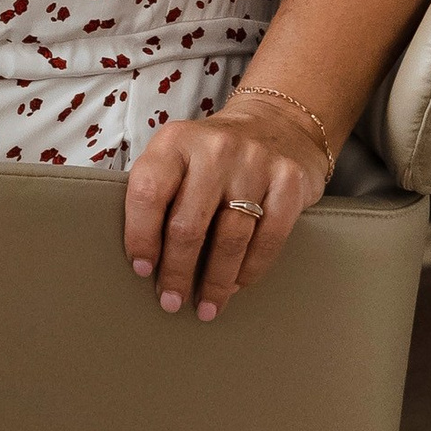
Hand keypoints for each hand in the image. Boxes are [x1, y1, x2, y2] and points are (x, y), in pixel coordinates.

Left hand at [123, 93, 330, 320]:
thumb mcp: (178, 154)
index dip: (141, 235)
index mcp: (176, 141)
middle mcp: (215, 150)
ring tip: (206, 306)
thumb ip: (160, 189)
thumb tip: (142, 254)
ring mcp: (255, 166)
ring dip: (215, 281)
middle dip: (177, 271)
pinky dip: (250, 270)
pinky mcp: (290, 183)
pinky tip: (237, 286)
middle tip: (171, 300)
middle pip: (189, 224)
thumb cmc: (213, 153)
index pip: (148, 192)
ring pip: (230, 239)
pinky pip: (268, 240)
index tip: (141, 269)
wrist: (277, 125)